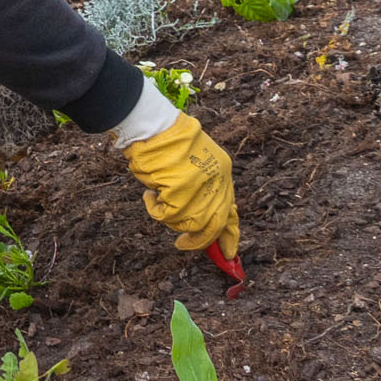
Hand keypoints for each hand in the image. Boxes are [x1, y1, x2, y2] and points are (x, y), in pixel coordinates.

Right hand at [125, 114, 239, 260]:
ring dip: (170, 217)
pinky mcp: (180, 191)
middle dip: (199, 240)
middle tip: (183, 244)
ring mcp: (200, 187)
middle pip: (213, 224)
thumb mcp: (196, 162)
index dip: (229, 235)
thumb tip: (200, 221)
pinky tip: (149, 194)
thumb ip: (202, 186)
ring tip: (157, 199)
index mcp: (223, 172)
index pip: (230, 210)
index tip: (229, 254)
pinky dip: (154, 208)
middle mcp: (216, 181)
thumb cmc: (167, 141)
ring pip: (188, 223)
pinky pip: (166, 215)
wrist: (154, 126)